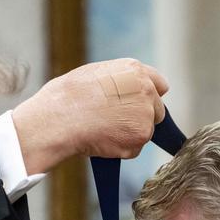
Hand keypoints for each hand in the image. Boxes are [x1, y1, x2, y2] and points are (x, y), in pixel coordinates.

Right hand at [12, 58, 168, 173]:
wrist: (60, 118)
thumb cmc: (68, 96)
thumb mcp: (95, 74)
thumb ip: (119, 82)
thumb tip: (124, 93)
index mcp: (135, 70)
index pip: (159, 85)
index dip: (149, 97)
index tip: (140, 106)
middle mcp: (146, 90)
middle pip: (157, 111)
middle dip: (141, 118)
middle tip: (118, 124)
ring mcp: (146, 115)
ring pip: (145, 131)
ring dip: (130, 135)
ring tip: (103, 131)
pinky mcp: (141, 137)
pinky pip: (134, 148)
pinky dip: (122, 149)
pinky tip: (103, 140)